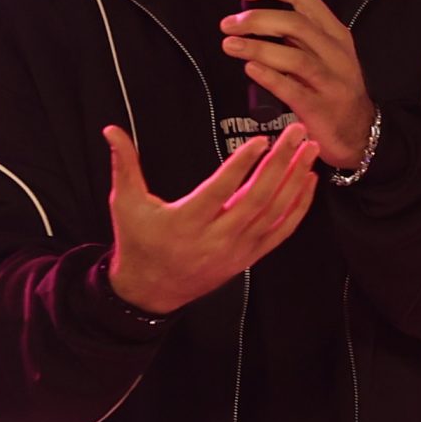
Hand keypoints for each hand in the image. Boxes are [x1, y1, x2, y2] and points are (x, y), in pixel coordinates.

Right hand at [104, 119, 319, 316]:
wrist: (150, 291)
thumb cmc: (139, 242)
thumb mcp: (125, 203)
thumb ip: (124, 164)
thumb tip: (111, 130)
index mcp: (186, 222)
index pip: (220, 190)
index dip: (242, 165)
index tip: (261, 140)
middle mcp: (216, 238)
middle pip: (256, 198)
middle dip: (281, 163)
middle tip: (296, 133)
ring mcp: (236, 250)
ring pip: (273, 213)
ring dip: (294, 180)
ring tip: (309, 149)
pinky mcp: (248, 258)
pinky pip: (280, 232)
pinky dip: (297, 207)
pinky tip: (308, 181)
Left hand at [220, 0, 374, 170]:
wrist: (360, 132)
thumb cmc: (334, 89)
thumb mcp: (326, 54)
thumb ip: (298, 36)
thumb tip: (256, 18)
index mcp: (335, 33)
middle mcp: (336, 53)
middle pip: (296, 24)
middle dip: (257, 19)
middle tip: (229, 24)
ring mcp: (331, 82)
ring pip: (294, 57)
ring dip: (257, 47)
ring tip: (230, 45)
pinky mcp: (321, 109)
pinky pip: (292, 89)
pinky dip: (269, 76)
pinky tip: (250, 69)